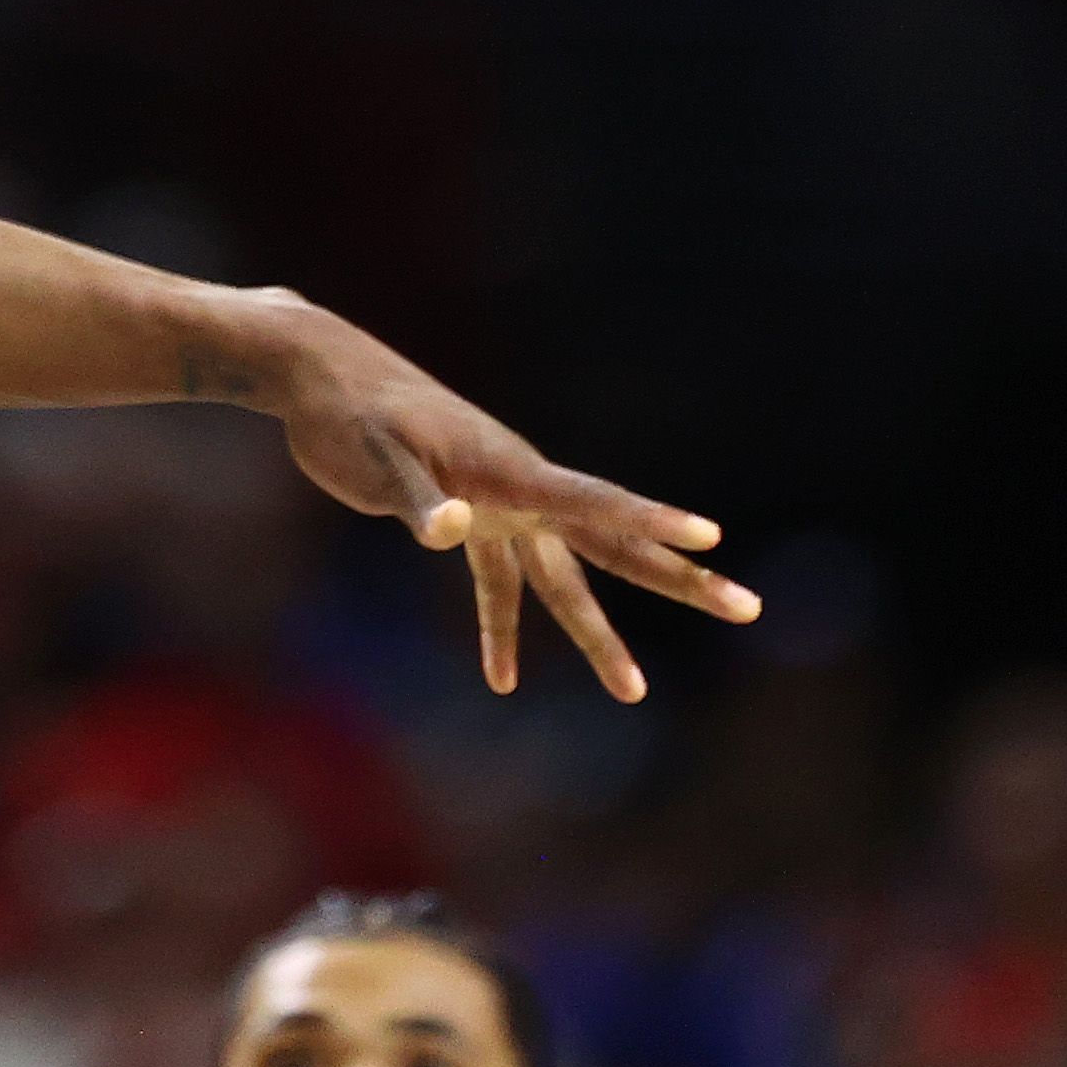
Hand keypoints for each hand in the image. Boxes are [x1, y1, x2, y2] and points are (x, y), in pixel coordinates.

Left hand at [262, 308, 760, 701]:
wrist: (320, 374)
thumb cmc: (348, 412)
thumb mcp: (374, 458)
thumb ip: (416, 499)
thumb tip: (454, 531)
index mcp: (510, 470)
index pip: (595, 503)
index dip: (653, 522)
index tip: (712, 536)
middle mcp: (519, 488)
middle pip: (612, 543)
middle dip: (678, 578)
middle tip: (746, 607)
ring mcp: (497, 503)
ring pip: (563, 579)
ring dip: (596, 633)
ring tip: (635, 691)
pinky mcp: (466, 513)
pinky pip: (501, 581)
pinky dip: (502, 626)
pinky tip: (502, 678)